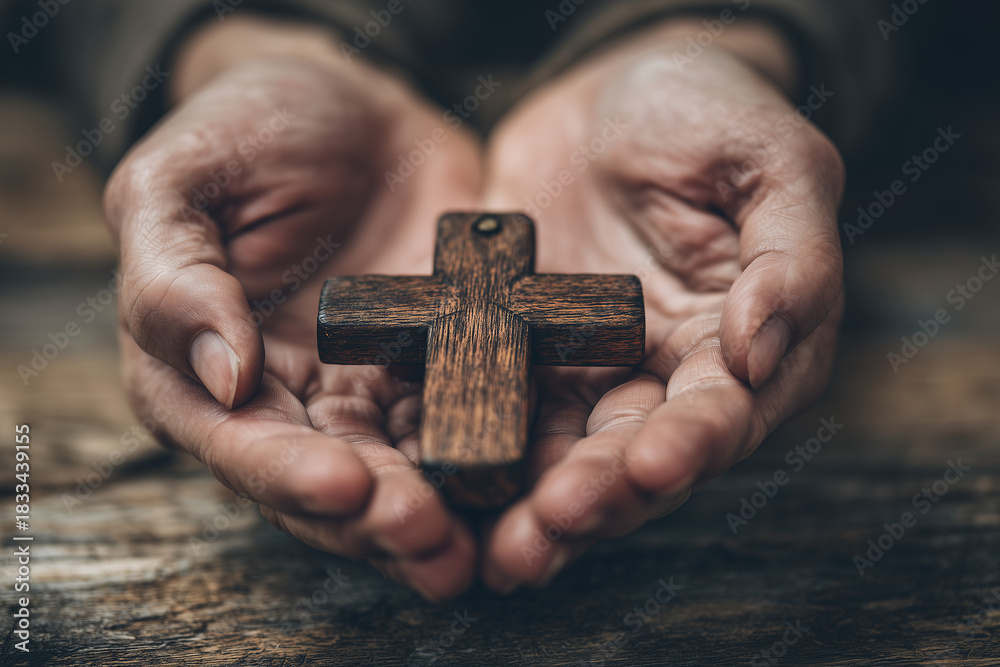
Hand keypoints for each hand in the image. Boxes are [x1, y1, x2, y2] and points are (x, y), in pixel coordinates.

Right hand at [104, 18, 482, 599]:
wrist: (348, 106)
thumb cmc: (245, 129)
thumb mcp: (179, 180)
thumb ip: (177, 277)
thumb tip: (223, 379)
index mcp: (201, 372)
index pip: (239, 443)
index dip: (287, 474)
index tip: (343, 487)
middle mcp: (283, 401)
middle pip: (325, 483)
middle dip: (375, 519)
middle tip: (429, 540)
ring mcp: (363, 392)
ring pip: (397, 475)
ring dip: (434, 518)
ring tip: (475, 549)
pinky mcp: (432, 371)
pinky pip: (458, 424)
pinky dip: (484, 462)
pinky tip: (521, 490)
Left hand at [478, 20, 844, 590]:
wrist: (611, 92)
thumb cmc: (709, 110)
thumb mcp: (773, 159)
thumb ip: (790, 254)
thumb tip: (762, 350)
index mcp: (744, 343)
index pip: (724, 412)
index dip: (690, 446)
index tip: (650, 468)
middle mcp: (669, 377)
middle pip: (638, 457)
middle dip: (601, 497)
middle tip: (552, 527)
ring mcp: (594, 374)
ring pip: (569, 455)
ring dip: (539, 505)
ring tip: (504, 549)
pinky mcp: (528, 357)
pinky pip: (505, 411)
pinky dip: (485, 451)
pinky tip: (450, 488)